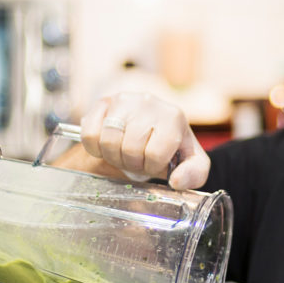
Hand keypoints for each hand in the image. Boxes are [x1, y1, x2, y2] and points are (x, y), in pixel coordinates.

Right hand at [80, 92, 210, 189]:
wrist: (151, 131)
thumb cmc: (171, 150)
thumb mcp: (192, 164)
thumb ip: (194, 175)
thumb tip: (176, 181)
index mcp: (174, 118)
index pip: (155, 154)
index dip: (151, 166)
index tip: (153, 163)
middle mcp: (149, 103)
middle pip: (129, 148)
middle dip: (131, 163)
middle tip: (137, 160)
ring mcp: (124, 100)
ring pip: (108, 140)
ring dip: (113, 156)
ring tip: (123, 153)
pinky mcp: (104, 102)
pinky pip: (89, 133)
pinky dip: (95, 147)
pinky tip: (108, 145)